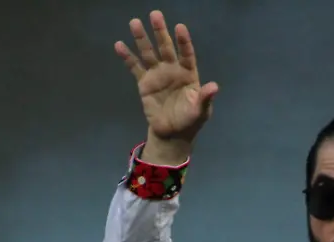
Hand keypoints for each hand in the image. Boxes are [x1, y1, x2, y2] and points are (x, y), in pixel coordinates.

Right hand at [114, 11, 218, 151]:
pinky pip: (135, 67)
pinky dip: (127, 57)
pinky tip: (119, 45)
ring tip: (135, 23)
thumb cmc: (189, 121)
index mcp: (188, 74)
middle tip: (155, 14)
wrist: (172, 133)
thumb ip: (205, 97)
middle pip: (166, 48)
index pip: (186, 54)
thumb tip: (214, 86)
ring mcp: (157, 75)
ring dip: (142, 38)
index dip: (183, 42)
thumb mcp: (200, 111)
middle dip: (160, 32)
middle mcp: (172, 70)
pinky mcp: (144, 83)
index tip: (180, 27)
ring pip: (149, 53)